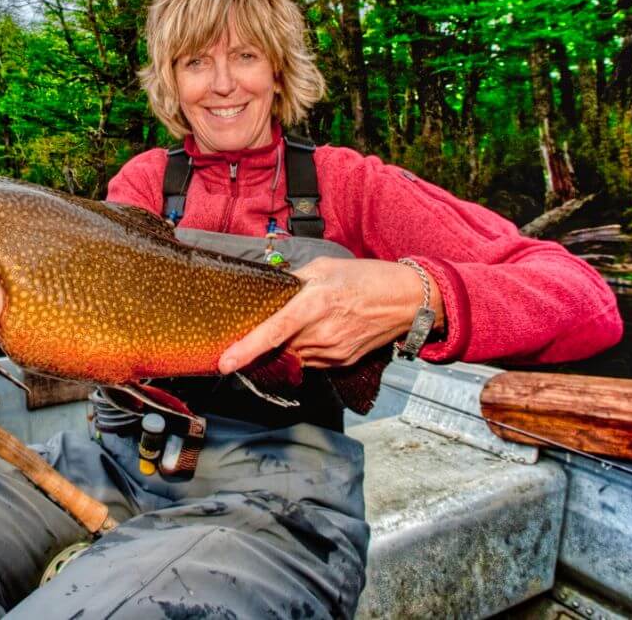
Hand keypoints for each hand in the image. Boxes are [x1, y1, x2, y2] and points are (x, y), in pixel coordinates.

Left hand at [218, 257, 444, 371]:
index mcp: (313, 306)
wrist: (406, 300)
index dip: (245, 350)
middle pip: (278, 347)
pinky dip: (306, 348)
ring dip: (288, 344)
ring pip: (293, 355)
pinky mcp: (341, 362)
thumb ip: (295, 281)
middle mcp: (321, 333)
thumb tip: (274, 290)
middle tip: (266, 326)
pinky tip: (319, 331)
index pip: (271, 333)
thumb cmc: (367, 278)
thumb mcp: (325, 267)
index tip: (225, 363)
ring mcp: (332, 352)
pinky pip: (311, 360)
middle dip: (265, 342)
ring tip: (304, 323)